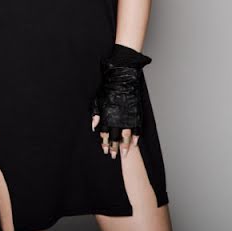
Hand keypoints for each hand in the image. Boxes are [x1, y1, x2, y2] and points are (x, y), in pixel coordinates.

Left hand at [91, 44, 151, 159]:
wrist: (123, 74)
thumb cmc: (108, 84)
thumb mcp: (98, 97)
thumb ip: (95, 113)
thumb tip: (93, 126)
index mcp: (107, 114)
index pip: (104, 133)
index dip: (104, 142)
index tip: (103, 150)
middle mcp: (118, 117)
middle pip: (115, 137)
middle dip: (113, 148)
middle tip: (113, 156)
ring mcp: (129, 116)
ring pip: (127, 136)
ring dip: (126, 146)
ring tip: (125, 154)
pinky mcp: (137, 112)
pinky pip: (138, 128)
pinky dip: (137, 136)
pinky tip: (135, 143)